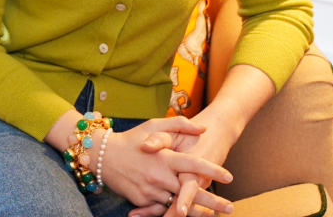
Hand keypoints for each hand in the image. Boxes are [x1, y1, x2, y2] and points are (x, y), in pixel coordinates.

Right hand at [90, 117, 232, 214]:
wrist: (102, 156)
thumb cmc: (131, 139)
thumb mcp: (153, 125)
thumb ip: (179, 125)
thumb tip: (203, 128)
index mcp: (164, 157)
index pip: (193, 165)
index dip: (212, 171)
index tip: (229, 177)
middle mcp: (159, 176)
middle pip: (190, 192)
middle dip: (212, 201)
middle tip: (230, 207)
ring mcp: (150, 190)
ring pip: (177, 204)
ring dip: (196, 211)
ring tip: (213, 215)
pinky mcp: (141, 200)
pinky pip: (161, 207)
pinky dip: (174, 211)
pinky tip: (188, 214)